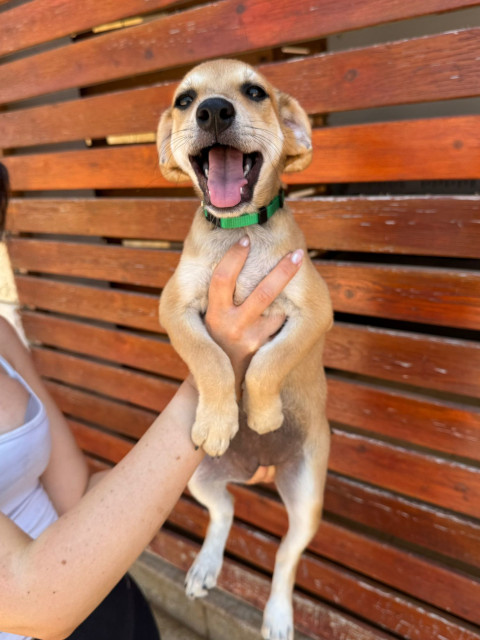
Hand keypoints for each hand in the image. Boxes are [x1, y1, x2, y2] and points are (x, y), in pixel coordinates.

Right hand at [205, 236, 303, 395]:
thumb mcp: (210, 319)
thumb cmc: (218, 338)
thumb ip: (218, 295)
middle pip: (263, 294)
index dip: (234, 257)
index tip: (246, 238)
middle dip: (282, 271)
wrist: (223, 380)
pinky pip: (281, 321)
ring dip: (289, 284)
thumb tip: (235, 251)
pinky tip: (294, 295)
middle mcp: (230, 326)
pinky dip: (287, 307)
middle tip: (297, 252)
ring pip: (280, 310)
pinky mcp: (264, 348)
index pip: (222, 279)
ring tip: (299, 260)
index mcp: (213, 314)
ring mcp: (250, 339)